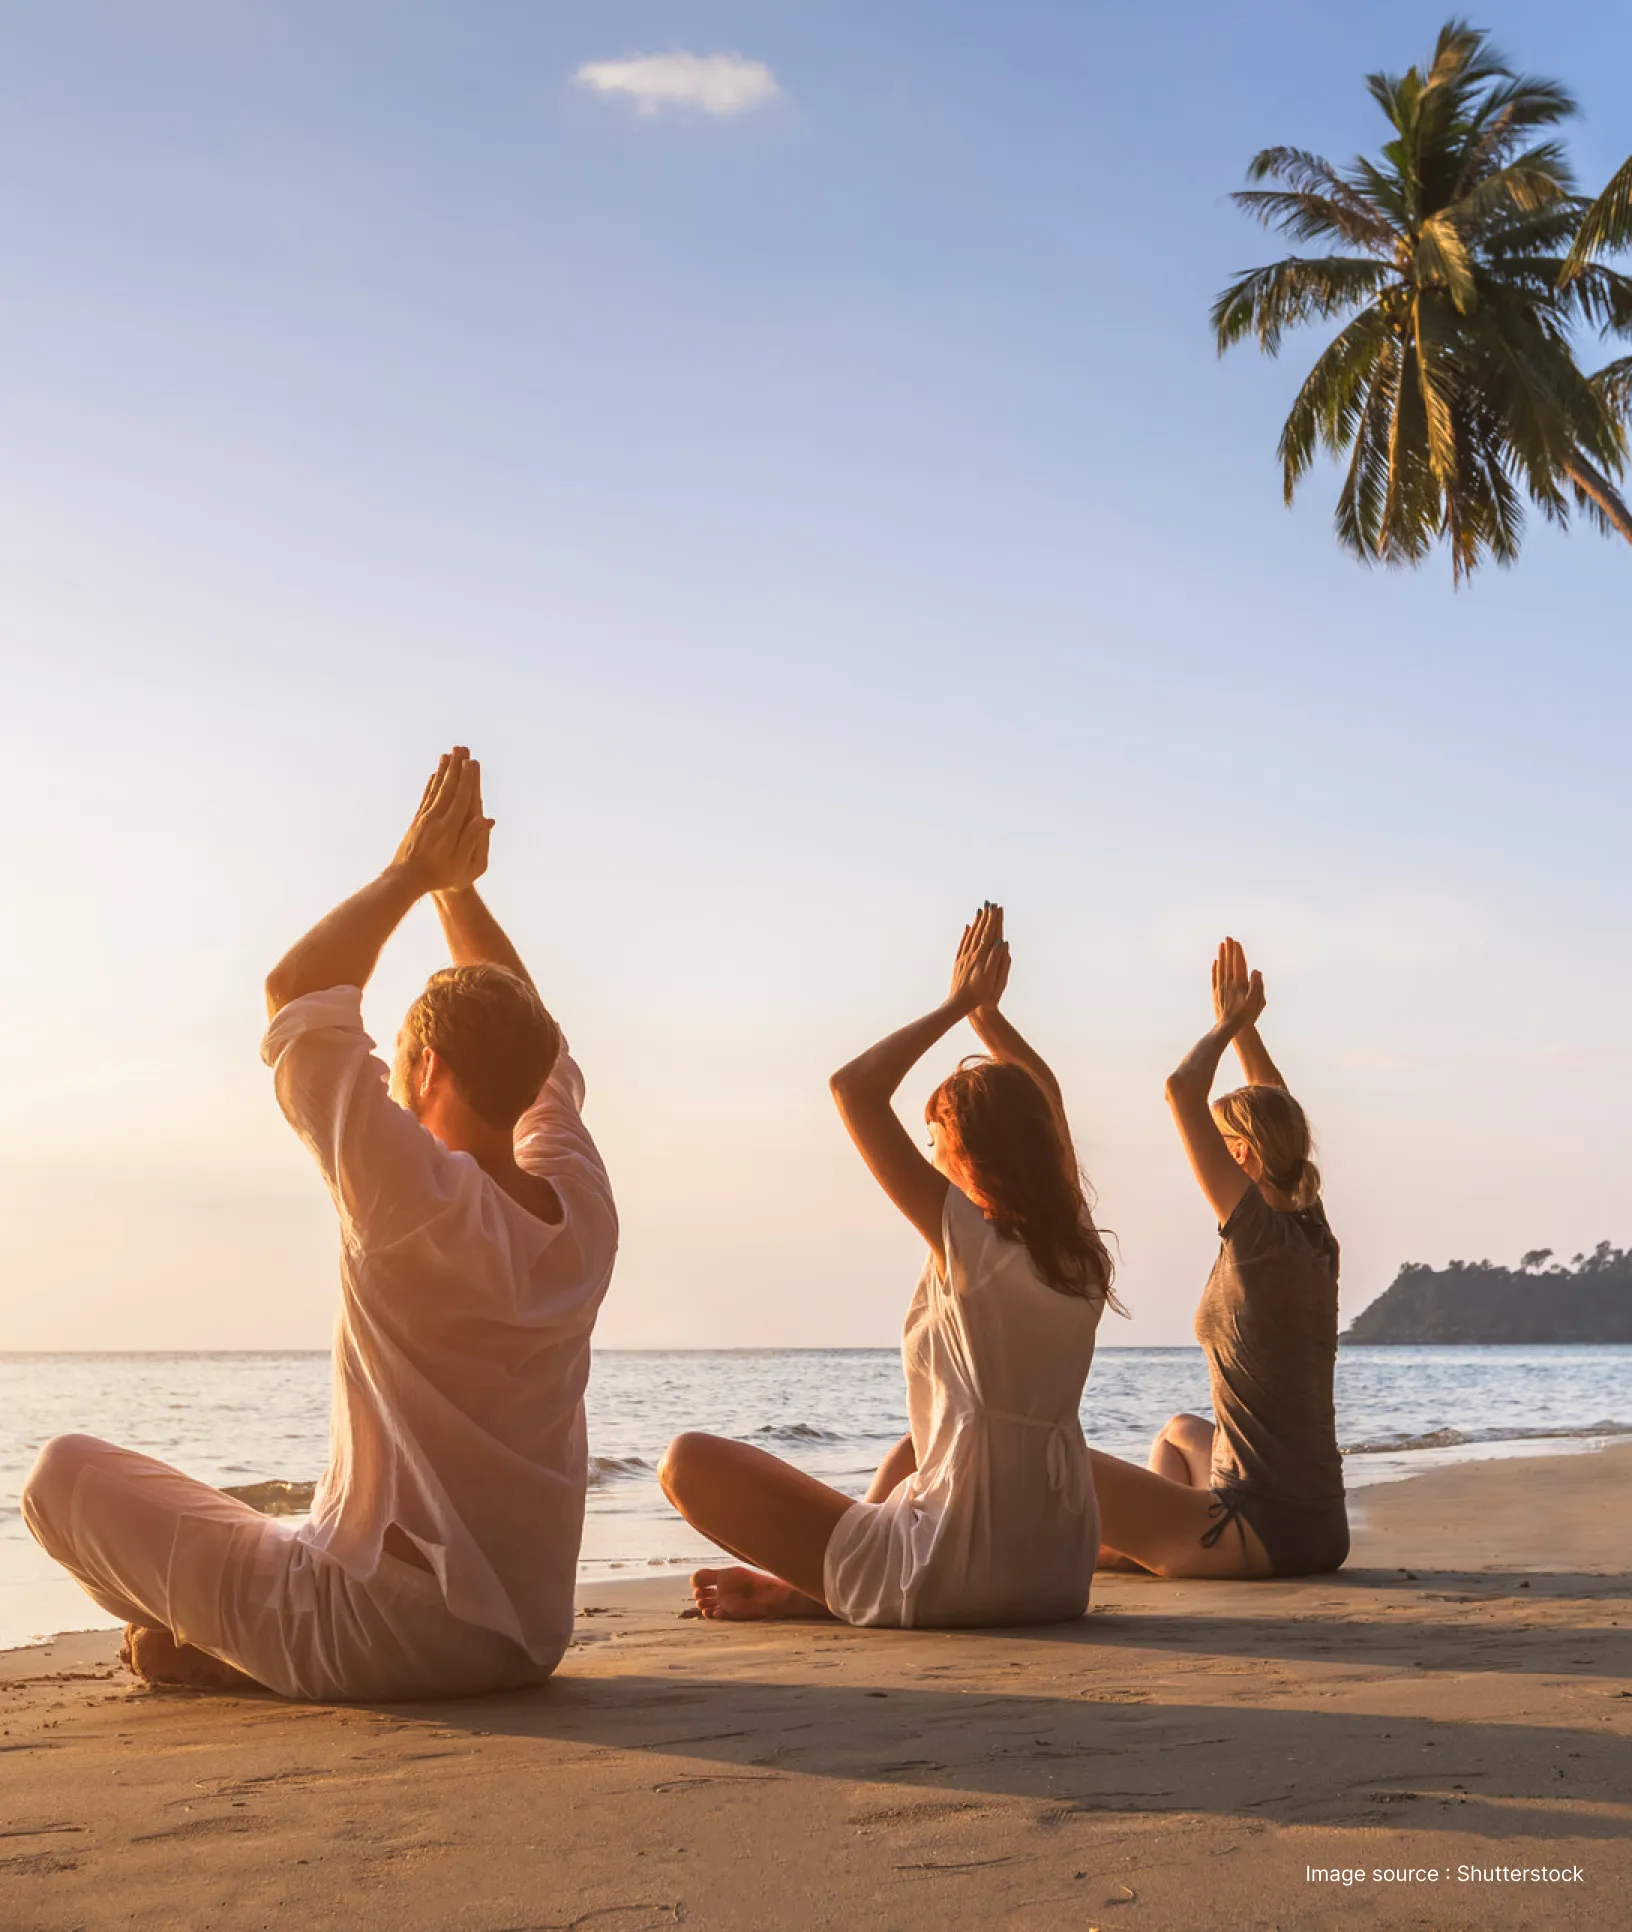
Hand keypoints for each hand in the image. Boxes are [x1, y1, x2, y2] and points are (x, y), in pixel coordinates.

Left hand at [392, 747, 493, 894]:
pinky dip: (431, 784)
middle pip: (448, 787)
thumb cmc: (438, 876)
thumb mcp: (461, 864)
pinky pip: (426, 797)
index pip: (462, 798)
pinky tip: (433, 775)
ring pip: (436, 789)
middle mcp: (435, 819)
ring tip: (448, 754)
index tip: (472, 762)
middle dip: (456, 767)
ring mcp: (424, 819)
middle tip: (461, 748)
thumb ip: (471, 840)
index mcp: (449, 828)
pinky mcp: (417, 822)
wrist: (405, 880)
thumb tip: (483, 819)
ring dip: (443, 771)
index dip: (468, 779)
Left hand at [949, 901, 1010, 1016]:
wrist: (959, 1004)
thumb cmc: (979, 995)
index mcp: (981, 957)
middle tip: (989, 904)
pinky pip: (963, 944)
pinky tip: (967, 928)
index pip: (989, 934)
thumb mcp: (992, 979)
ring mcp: (963, 958)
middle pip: (979, 931)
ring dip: (976, 923)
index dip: (993, 920)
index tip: (996, 908)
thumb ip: (996, 960)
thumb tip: (1001, 942)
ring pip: (970, 936)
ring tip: (980, 912)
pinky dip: (966, 934)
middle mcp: (971, 954)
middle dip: (986, 917)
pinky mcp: (958, 962)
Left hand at [1211, 935, 1264, 1035]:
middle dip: (1228, 950)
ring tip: (1221, 945)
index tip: (1236, 942)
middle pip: (1228, 963)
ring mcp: (1220, 988)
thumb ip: (1257, 985)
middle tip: (1227, 938)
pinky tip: (1215, 962)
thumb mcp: (1257, 1002)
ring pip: (1220, 968)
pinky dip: (1214, 968)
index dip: (1237, 953)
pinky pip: (1214, 978)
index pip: (1238, 964)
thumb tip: (1256, 970)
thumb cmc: (1246, 1016)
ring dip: (1221, 956)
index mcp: (1239, 984)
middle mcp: (1228, 984)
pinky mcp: (1215, 994)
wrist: (1229, 1028)